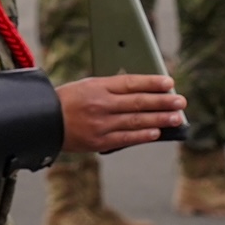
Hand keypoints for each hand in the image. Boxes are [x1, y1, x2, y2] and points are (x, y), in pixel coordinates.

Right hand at [58, 73, 185, 152]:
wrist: (43, 123)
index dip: (152, 82)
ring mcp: (101, 124)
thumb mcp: (86, 86)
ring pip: (136, 120)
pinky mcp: (99, 141)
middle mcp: (101, 104)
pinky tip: (157, 132)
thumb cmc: (66, 102)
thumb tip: (142, 93)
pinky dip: (143, 135)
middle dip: (162, 101)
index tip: (169, 82)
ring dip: (159, 119)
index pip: (131, 82)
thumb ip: (111, 89)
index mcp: (97, 86)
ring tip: (176, 117)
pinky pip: (126, 138)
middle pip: (138, 102)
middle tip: (180, 101)